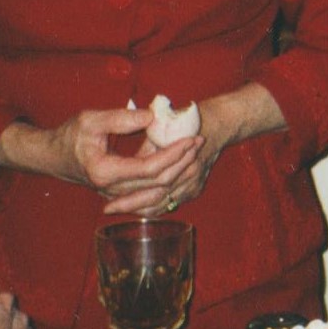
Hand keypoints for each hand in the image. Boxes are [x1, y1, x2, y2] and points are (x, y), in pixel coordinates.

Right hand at [1, 108, 200, 209]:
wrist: (52, 156)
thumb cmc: (69, 135)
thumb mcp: (91, 119)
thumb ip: (120, 118)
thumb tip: (152, 116)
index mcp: (106, 171)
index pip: (150, 168)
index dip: (173, 154)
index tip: (190, 138)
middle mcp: (112, 189)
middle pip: (158, 183)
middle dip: (182, 162)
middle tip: (199, 141)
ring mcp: (116, 195)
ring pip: (156, 191)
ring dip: (178, 171)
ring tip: (193, 150)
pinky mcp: (120, 194)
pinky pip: (149, 193)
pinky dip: (167, 179)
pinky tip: (179, 164)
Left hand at [106, 84, 284, 216]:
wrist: (218, 124)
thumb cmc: (187, 120)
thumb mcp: (162, 124)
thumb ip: (143, 143)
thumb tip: (121, 164)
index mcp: (180, 158)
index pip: (150, 177)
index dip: (128, 189)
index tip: (110, 192)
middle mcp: (191, 174)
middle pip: (155, 196)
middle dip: (130, 204)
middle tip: (108, 208)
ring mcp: (195, 183)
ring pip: (163, 203)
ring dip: (140, 207)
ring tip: (118, 208)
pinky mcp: (196, 188)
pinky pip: (171, 203)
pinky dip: (154, 207)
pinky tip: (138, 207)